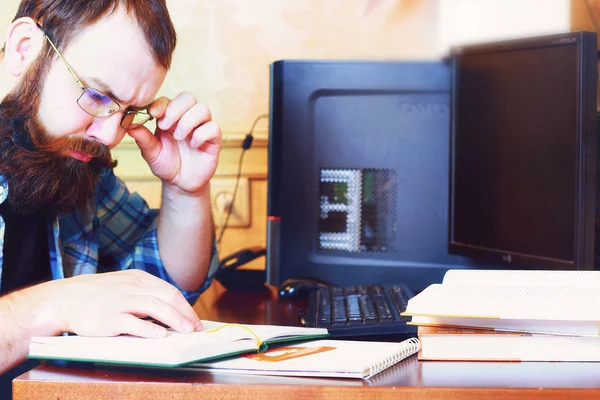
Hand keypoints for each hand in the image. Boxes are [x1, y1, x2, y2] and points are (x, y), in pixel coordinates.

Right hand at [48, 270, 202, 336]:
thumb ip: (146, 292)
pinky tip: (161, 335)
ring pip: (155, 307)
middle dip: (185, 313)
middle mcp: (132, 287)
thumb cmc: (99, 294)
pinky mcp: (109, 318)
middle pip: (167, 297)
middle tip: (195, 327)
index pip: (170, 291)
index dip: (185, 306)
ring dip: (174, 319)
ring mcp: (121, 302)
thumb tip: (171, 308)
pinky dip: (149, 329)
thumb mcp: (125, 284)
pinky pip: (133, 323)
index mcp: (138, 278)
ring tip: (186, 331)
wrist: (66, 299)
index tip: (194, 319)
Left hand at [126, 93, 221, 193]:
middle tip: (165, 126)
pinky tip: (193, 145)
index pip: (168, 100)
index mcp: (170, 117)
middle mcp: (187, 118)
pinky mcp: (214, 139)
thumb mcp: (151, 153)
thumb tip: (128, 124)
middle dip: (175, 109)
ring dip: (188, 121)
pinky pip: (213, 127)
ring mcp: (202, 127)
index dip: (161, 104)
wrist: (181, 183)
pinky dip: (202, 134)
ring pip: (202, 109)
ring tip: (179, 137)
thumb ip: (142, 138)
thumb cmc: (166, 164)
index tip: (152, 114)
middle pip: (188, 97)